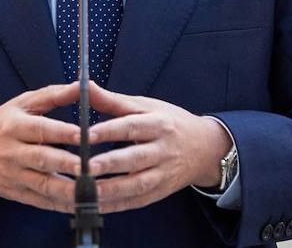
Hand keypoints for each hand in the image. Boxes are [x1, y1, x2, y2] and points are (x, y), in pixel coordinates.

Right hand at [0, 82, 82, 211]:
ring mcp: (13, 176)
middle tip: (92, 166)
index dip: (63, 132)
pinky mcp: (16, 194)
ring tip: (91, 190)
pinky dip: (61, 205)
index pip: (40, 129)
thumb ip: (53, 94)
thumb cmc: (2, 124)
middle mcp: (12, 152)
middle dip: (67, 164)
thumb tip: (82, 85)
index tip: (85, 135)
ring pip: (42, 185)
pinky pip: (41, 202)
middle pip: (41, 159)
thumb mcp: (22, 103)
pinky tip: (81, 204)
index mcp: (14, 126)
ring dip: (68, 190)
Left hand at [86, 82, 232, 212]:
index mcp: (159, 124)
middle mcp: (164, 150)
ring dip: (112, 189)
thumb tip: (86, 86)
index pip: (132, 127)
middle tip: (85, 166)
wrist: (205, 148)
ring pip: (138, 184)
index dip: (109, 131)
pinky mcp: (161, 192)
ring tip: (88, 190)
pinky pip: (138, 201)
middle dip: (110, 163)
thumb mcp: (147, 106)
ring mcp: (164, 174)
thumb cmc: (170, 122)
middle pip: (136, 158)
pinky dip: (117, 205)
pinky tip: (96, 205)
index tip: (86, 134)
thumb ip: (114, 100)